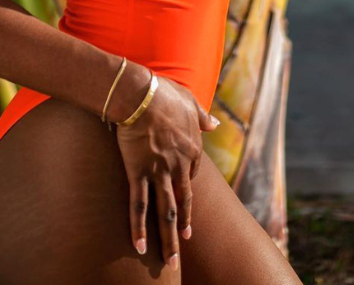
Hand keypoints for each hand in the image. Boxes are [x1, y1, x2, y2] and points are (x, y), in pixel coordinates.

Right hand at [114, 74, 220, 269]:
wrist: (141, 94)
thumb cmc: (163, 92)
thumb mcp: (189, 101)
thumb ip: (202, 116)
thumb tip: (215, 123)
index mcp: (192, 148)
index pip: (192, 174)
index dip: (186, 185)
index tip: (181, 195)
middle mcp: (179, 165)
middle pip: (183, 201)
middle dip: (183, 225)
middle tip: (184, 243)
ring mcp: (159, 172)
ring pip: (166, 211)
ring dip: (168, 238)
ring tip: (170, 260)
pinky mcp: (138, 173)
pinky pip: (139, 206)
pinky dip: (139, 228)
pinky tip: (140, 247)